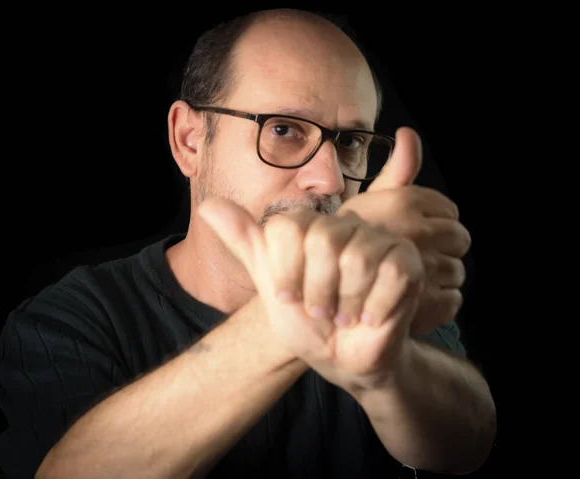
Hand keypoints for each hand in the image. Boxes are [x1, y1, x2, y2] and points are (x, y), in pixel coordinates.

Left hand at [197, 199, 424, 391]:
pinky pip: (392, 273)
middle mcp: (345, 225)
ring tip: (345, 316)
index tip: (288, 296)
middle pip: (323, 239)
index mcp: (311, 226)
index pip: (288, 227)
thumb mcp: (271, 284)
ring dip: (345, 302)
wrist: (342, 357)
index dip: (285, 271)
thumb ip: (245, 243)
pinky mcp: (408, 263)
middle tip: (320, 310)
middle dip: (316, 289)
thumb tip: (209, 206)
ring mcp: (379, 241)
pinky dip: (374, 307)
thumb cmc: (306, 322)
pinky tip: (370, 318)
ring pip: (357, 257)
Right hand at [338, 127, 470, 334]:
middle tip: (421, 258)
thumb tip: (409, 133)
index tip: (419, 236)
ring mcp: (422, 267)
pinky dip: (440, 304)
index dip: (437, 224)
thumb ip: (397, 170)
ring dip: (440, 278)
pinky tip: (416, 302)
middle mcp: (416, 230)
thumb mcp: (369, 201)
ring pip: (457, 271)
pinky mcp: (425, 302)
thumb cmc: (345, 243)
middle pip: (460, 238)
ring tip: (416, 283)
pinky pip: (453, 300)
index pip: (450, 211)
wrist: (322, 289)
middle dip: (445, 248)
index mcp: (404, 202)